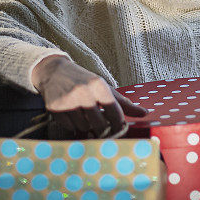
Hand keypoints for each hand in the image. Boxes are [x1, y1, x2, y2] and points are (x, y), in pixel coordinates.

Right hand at [31, 55, 147, 137]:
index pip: (114, 112)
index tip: (119, 128)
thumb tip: (145, 113)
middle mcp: (83, 92)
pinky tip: (71, 114)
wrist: (54, 71)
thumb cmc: (84, 81)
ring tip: (84, 114)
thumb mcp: (104, 87)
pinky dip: (73, 125)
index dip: (118, 124)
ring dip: (86, 125)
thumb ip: (124, 103)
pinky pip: (70, 127)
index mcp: (98, 86)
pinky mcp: (55, 108)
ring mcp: (68, 101)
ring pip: (84, 128)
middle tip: (101, 125)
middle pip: (99, 124)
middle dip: (102, 128)